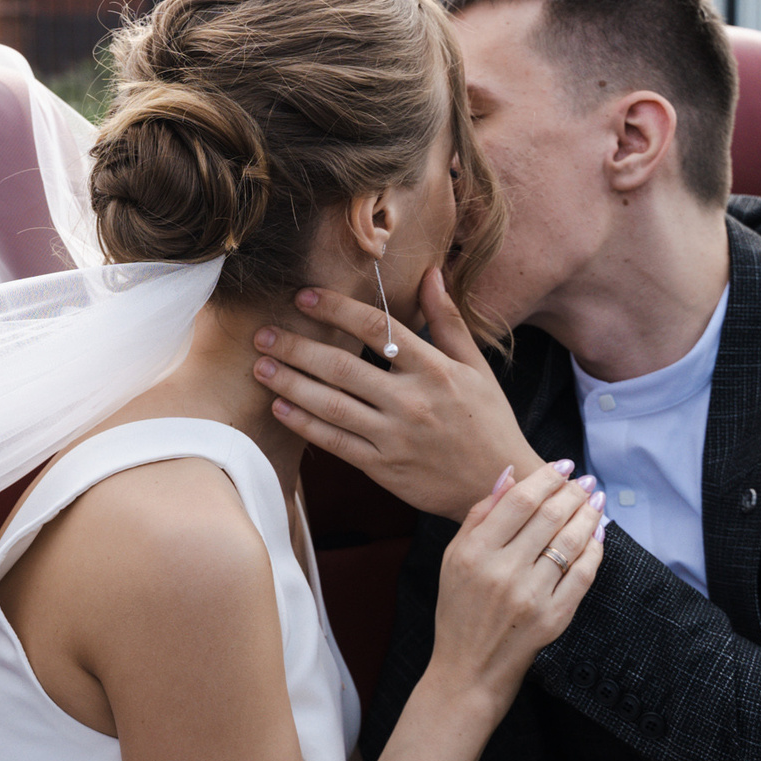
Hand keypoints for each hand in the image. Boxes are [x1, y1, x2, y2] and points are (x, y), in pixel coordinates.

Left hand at [254, 267, 541, 517]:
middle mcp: (411, 401)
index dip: (335, 309)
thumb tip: (432, 273)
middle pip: (341, 366)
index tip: (303, 296)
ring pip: (330, 405)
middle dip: (296, 347)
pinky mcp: (382, 468)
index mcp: (435, 370)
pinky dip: (303, 424)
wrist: (500, 487)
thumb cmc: (488, 422)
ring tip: (260, 365)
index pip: (376, 328)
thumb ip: (447, 320)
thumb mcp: (476, 367)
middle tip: (262, 332)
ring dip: (289, 383)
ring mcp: (394, 437)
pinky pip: (334, 442)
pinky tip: (279, 407)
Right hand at [429, 459, 605, 701]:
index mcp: (474, 552)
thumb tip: (509, 476)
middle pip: (549, 516)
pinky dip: (595, 550)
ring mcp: (530, 596)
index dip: (546, 478)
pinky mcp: (553, 618)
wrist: (469, 668)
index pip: (519, 501)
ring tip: (596, 501)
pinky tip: (598, 535)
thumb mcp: (453, 558)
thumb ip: (479, 515)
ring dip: (589, 515)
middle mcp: (502, 571)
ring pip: (571, 542)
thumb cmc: (458, 610)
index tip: (563, 466)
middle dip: (573, 492)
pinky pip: (583, 575)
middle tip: (585, 481)